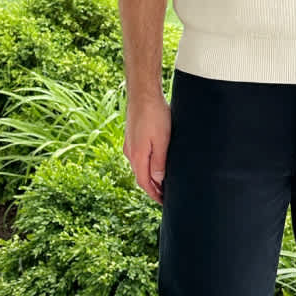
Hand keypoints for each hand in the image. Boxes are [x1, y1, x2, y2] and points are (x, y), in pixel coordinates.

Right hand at [123, 88, 170, 203]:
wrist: (143, 93)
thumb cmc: (155, 115)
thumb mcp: (162, 140)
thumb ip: (159, 162)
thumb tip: (158, 180)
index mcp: (137, 156)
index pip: (144, 183)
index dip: (154, 194)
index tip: (164, 202)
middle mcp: (130, 152)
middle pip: (140, 177)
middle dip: (152, 188)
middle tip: (166, 195)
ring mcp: (129, 144)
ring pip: (139, 167)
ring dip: (150, 176)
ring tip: (163, 182)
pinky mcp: (132, 137)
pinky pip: (139, 157)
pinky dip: (147, 165)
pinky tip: (156, 163)